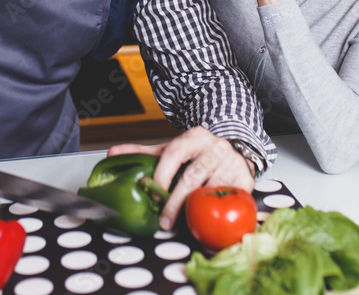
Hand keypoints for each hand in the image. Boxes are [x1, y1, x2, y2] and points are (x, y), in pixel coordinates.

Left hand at [107, 126, 254, 230]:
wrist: (234, 147)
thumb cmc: (198, 152)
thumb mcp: (172, 148)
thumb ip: (144, 153)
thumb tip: (113, 153)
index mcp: (194, 137)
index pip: (173, 152)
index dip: (162, 174)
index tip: (153, 194)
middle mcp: (215, 147)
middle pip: (192, 176)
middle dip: (176, 202)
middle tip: (165, 220)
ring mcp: (232, 162)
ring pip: (211, 190)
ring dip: (195, 209)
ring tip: (184, 221)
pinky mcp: (245, 179)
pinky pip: (229, 200)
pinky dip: (217, 211)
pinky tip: (207, 217)